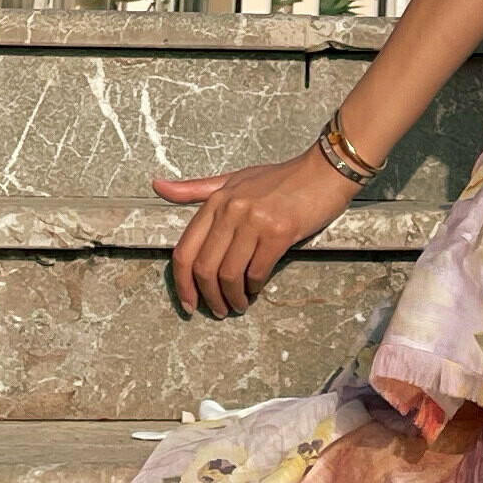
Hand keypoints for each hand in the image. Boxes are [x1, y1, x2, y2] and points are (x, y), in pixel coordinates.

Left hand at [156, 149, 345, 318]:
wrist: (324, 171)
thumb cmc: (281, 178)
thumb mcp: (234, 180)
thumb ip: (196, 189)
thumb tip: (157, 187)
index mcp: (216, 200)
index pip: (185, 250)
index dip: (183, 284)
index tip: (189, 304)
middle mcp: (231, 210)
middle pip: (205, 268)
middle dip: (209, 297)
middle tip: (218, 310)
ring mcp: (254, 221)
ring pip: (229, 274)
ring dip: (232, 298)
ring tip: (239, 305)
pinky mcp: (279, 232)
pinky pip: (257, 271)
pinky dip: (254, 287)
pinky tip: (256, 290)